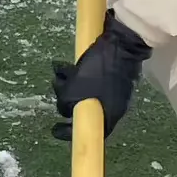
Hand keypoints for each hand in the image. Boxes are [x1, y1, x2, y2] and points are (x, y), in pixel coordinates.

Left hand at [52, 15, 151, 130]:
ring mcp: (112, 91)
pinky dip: (76, 75)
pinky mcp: (110, 77)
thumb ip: (66, 104)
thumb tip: (65, 109)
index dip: (68, 133)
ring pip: (83, 93)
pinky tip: (66, 65)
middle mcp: (112, 107)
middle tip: (58, 85)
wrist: (121, 44)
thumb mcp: (74, 91)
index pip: (87, 132)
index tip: (55, 129)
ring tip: (61, 70)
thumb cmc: (98, 71)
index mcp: (108, 116)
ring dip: (68, 84)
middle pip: (83, 111)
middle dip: (66, 99)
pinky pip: (89, 81)